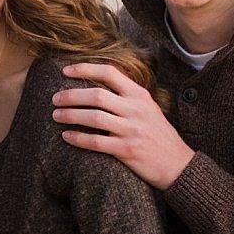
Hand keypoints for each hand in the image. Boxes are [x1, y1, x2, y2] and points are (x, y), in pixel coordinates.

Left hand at [50, 63, 194, 188]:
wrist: (178, 164)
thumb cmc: (158, 135)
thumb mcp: (148, 108)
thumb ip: (127, 96)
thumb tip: (96, 85)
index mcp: (140, 95)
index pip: (110, 73)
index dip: (85, 68)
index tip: (66, 70)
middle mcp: (136, 109)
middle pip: (96, 95)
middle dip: (71, 96)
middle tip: (55, 99)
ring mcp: (132, 129)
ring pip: (93, 117)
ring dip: (70, 115)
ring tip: (56, 115)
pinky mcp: (127, 150)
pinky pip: (96, 142)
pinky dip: (78, 138)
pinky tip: (66, 136)